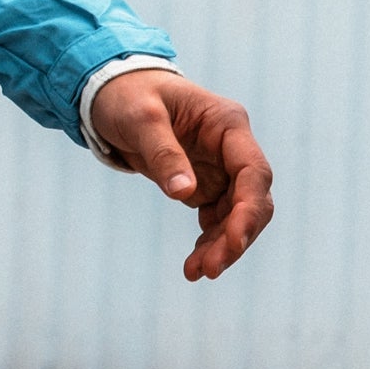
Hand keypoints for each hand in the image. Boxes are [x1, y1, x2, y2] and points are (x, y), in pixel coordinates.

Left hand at [89, 70, 273, 281]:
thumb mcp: (140, 121)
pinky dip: (209, 244)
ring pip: (237, 216)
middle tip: (210, 271)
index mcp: (226, 124)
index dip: (248, 210)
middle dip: (237, 236)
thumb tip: (184, 193)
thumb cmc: (130, 98)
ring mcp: (221, 169)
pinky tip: (192, 266)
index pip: (253, 171)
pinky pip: (217, 221)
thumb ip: (163, 154)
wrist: (116, 95)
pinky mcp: (206, 186)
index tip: (234, 243)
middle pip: (253, 199)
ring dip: (222, 247)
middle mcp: (231, 148)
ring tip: (194, 273)